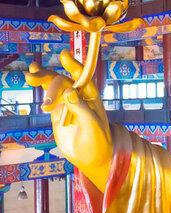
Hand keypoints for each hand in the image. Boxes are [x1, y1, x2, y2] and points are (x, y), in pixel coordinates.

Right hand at [26, 49, 111, 191]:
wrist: (90, 156)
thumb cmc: (98, 140)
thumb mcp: (93, 126)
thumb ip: (82, 109)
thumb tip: (69, 91)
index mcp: (91, 96)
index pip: (83, 77)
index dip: (74, 65)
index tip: (63, 55)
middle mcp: (78, 96)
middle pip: (63, 82)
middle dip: (50, 82)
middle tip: (38, 86)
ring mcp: (67, 102)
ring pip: (53, 86)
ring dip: (42, 79)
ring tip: (29, 76)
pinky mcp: (57, 110)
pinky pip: (48, 97)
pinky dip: (40, 88)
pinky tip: (31, 78)